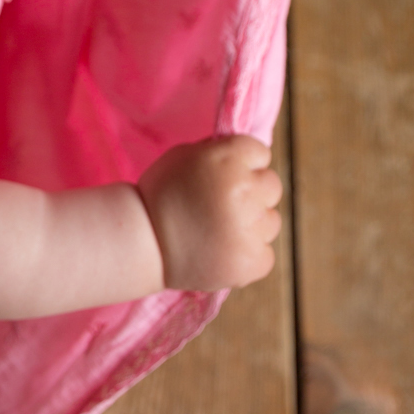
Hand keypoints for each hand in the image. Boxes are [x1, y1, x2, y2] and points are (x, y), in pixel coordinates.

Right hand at [136, 135, 282, 290]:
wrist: (141, 243)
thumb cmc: (161, 195)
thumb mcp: (184, 156)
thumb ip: (221, 151)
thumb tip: (251, 156)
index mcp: (229, 160)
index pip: (261, 154)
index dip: (242, 165)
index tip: (223, 177)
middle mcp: (244, 192)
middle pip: (272, 187)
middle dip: (252, 194)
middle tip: (221, 206)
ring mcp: (249, 230)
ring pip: (271, 222)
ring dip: (252, 226)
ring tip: (218, 231)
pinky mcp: (250, 262)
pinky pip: (266, 254)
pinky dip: (247, 256)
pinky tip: (221, 252)